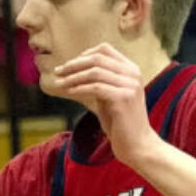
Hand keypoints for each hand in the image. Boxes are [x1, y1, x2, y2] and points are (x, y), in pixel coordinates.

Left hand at [52, 43, 156, 167]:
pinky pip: (96, 88)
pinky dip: (80, 88)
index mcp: (130, 70)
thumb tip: (76, 74)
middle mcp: (132, 73)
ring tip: (59, 83)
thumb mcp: (108, 98)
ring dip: (73, 76)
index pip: (105, 49)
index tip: (68, 65)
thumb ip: (98, 84)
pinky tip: (69, 92)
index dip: (84, 54)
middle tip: (58, 71)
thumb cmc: (120, 124)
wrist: (137, 145)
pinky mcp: (123, 98)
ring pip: (95, 72)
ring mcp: (129, 85)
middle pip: (98, 58)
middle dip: (74, 64)